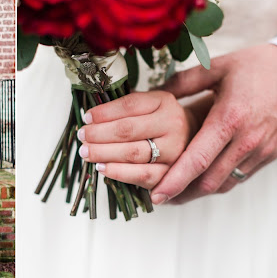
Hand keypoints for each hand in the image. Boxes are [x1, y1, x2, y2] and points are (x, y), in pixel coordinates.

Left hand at [78, 90, 193, 188]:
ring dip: (104, 153)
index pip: (129, 105)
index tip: (86, 117)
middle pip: (127, 130)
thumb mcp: (149, 105)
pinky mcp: (172, 173)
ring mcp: (174, 150)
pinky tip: (102, 168)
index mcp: (164, 102)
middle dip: (98, 134)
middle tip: (82, 136)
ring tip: (86, 152)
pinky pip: (142, 175)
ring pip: (133, 153)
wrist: (194, 139)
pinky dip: (118, 173)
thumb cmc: (160, 121)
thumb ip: (126, 106)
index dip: (103, 112)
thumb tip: (91, 114)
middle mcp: (172, 124)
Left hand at [151, 44, 276, 204]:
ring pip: (224, 184)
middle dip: (181, 194)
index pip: (198, 159)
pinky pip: (238, 177)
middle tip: (158, 197)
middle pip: (209, 181)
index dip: (175, 180)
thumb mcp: (218, 66)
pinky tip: (200, 180)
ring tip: (174, 193)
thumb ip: (184, 81)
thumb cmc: (260, 67)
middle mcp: (246, 141)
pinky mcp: (269, 156)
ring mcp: (260, 152)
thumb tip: (157, 91)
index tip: (156, 194)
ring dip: (198, 192)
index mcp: (230, 119)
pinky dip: (218, 183)